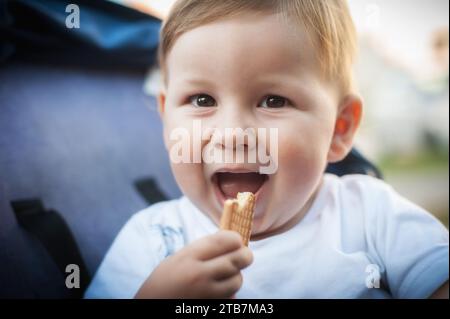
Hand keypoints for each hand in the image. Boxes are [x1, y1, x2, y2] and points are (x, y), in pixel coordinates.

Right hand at [135, 230, 252, 297]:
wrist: (152, 305)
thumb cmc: (164, 280)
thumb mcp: (179, 258)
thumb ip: (203, 249)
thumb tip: (232, 240)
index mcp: (189, 257)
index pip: (225, 241)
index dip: (236, 239)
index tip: (237, 241)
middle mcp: (199, 275)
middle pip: (238, 259)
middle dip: (245, 255)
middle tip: (244, 255)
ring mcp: (206, 294)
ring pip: (237, 280)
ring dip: (236, 276)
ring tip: (224, 275)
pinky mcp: (212, 307)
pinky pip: (231, 298)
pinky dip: (229, 293)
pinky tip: (217, 291)